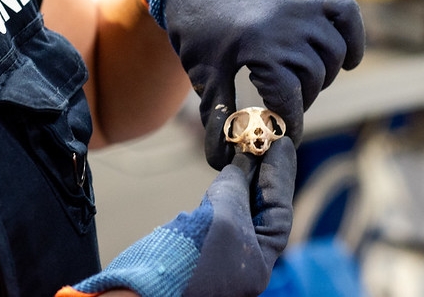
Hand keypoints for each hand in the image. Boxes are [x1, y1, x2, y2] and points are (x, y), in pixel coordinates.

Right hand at [58, 137, 296, 296]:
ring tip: (244, 152)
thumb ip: (236, 189)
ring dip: (241, 181)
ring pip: (238, 211)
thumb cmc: (190, 259)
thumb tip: (240, 168)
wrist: (141, 289)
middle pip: (260, 210)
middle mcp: (244, 262)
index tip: (281, 144)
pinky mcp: (195, 249)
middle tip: (264, 142)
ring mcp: (219, 257)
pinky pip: (217, 216)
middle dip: (261, 176)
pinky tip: (222, 177)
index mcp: (259, 261)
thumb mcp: (223, 217)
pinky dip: (221, 194)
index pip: (279, 210)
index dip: (280, 175)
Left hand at [164, 0, 364, 168]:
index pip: (291, 102)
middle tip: (287, 103)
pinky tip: (349, 59)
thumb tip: (221, 162)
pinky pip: (347, 12)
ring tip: (305, 79)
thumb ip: (218, 117)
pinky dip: (354, 37)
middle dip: (303, 99)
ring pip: (334, 53)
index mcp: (261, 48)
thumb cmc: (198, 29)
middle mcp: (289, 23)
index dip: (291, 125)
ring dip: (324, 73)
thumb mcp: (204, 74)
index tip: (288, 137)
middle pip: (315, 79)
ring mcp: (304, 0)